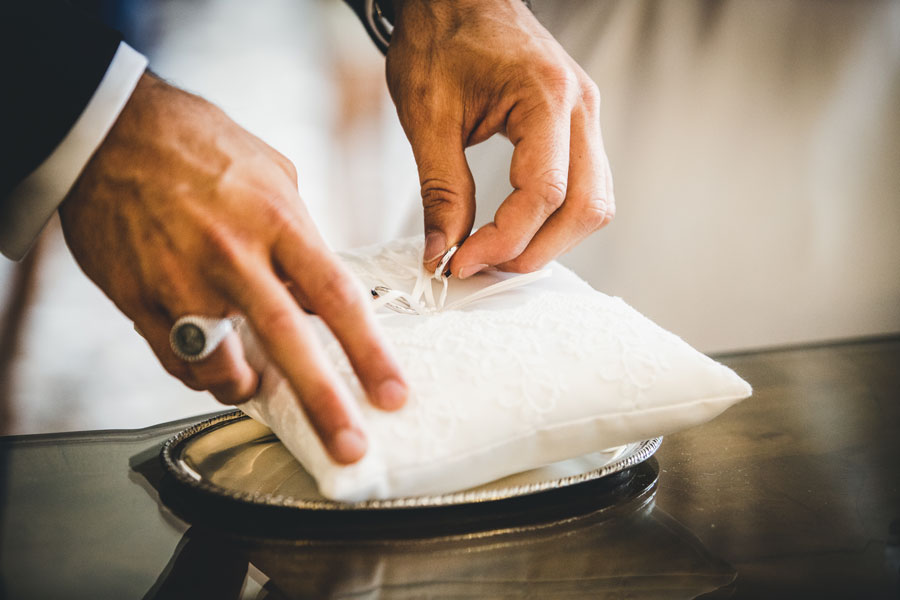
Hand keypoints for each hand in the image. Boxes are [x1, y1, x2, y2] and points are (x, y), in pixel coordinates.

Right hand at [58, 73, 406, 463]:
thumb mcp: (271, 174)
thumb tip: (320, 287)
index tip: (392, 394)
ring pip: (221, 366)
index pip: (335, 297)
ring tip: (256, 386)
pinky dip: (202, 374)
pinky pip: (176, 361)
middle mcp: (232, 255)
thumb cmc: (198, 145)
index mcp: (276, 221)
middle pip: (288, 342)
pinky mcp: (138, 300)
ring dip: (247, 388)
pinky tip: (213, 365)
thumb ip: (301, 234)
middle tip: (350, 447)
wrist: (107, 132)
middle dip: (324, 403)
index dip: (368, 352)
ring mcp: (181, 281)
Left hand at [386, 0, 614, 276]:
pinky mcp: (577, 125)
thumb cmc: (440, 39)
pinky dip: (554, 218)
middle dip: (535, 250)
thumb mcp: (427, 116)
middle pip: (586, 207)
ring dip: (550, 240)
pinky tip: (515, 227)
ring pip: (593, 203)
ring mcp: (585, 116)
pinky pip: (584, 186)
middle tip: (481, 266)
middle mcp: (580, 107)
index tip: (459, 261)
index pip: (544, 193)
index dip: (504, 240)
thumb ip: (441, 189)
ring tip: (496, 252)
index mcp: (546, 97)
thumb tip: (442, 252)